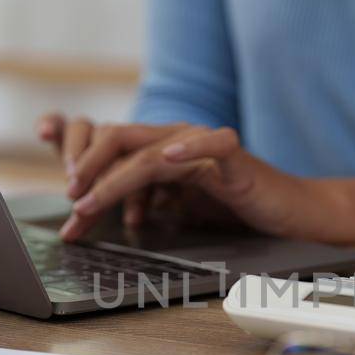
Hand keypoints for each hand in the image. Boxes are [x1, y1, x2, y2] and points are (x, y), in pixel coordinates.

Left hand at [40, 116, 314, 240]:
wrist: (289, 213)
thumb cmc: (235, 210)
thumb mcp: (176, 207)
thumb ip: (141, 202)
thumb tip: (94, 214)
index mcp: (161, 149)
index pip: (110, 152)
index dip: (80, 172)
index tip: (65, 214)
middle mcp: (178, 140)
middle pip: (119, 140)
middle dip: (86, 170)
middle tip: (68, 203)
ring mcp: (205, 146)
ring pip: (150, 152)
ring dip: (115, 179)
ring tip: (90, 200)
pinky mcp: (235, 158)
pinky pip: (213, 143)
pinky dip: (191, 147)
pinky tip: (170, 157)